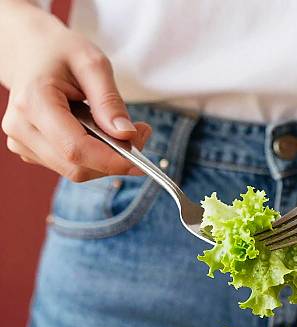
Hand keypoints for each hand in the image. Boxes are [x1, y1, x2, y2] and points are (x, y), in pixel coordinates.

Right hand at [0, 1, 150, 180]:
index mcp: (33, 102)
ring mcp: (23, 143)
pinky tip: (100, 135)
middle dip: (114, 161)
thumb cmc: (60, 53)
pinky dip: (94, 158)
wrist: (29, 51)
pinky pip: (70, 167)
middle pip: (77, 167)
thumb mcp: (92, 63)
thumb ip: (109, 101)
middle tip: (140, 135)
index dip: (111, 161)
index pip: (75, 149)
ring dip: (106, 160)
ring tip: (121, 131)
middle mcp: (21, 128)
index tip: (140, 161)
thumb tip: (126, 135)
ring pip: (76, 172)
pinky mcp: (31, 151)